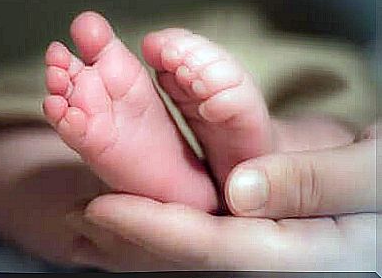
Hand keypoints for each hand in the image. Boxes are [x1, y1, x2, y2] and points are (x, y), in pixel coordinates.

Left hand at [67, 138, 376, 270]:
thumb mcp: (369, 176)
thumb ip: (311, 183)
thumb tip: (241, 192)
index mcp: (300, 254)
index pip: (211, 247)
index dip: (152, 229)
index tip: (101, 208)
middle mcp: (272, 257)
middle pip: (189, 251)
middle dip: (132, 235)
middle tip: (79, 214)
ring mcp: (264, 246)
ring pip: (192, 239)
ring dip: (143, 222)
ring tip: (95, 206)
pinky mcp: (260, 231)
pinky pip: (207, 226)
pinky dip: (170, 212)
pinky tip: (145, 197)